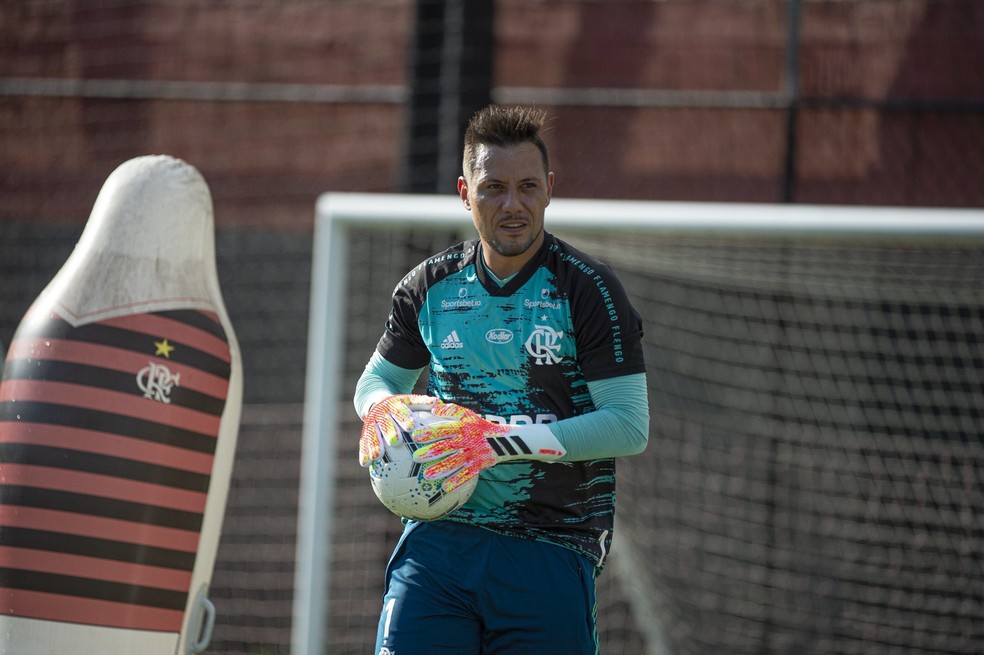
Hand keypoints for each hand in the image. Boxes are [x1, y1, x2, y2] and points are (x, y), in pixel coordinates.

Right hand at [359, 394, 440, 466]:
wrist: (375, 401)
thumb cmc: (401, 406)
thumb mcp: (410, 401)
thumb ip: (423, 403)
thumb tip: (439, 403)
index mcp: (394, 405)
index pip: (400, 410)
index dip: (405, 418)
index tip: (411, 426)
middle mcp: (381, 414)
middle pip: (385, 423)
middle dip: (389, 431)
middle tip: (395, 441)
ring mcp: (371, 423)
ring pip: (372, 434)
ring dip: (374, 445)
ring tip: (377, 456)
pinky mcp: (365, 432)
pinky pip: (363, 443)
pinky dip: (364, 453)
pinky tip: (365, 464)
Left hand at [412, 403, 565, 491]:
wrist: (508, 439)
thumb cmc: (482, 426)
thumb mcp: (469, 415)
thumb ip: (452, 411)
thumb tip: (434, 407)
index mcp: (464, 426)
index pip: (444, 428)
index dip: (430, 431)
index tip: (415, 435)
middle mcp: (468, 439)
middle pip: (448, 446)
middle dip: (432, 452)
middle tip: (416, 458)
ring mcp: (475, 452)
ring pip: (456, 462)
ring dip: (441, 469)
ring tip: (426, 476)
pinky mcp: (481, 463)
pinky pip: (468, 473)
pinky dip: (457, 480)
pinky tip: (446, 487)